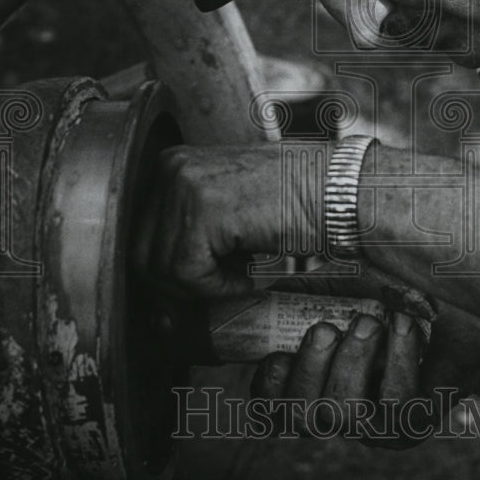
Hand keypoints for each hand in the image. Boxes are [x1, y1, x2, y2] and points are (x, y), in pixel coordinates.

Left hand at [133, 143, 325, 298]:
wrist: (341, 192)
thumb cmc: (294, 206)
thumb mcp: (227, 219)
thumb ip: (188, 246)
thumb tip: (157, 314)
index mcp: (171, 164)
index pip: (138, 237)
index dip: (170, 275)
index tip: (201, 289)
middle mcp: (169, 167)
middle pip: (140, 255)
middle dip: (180, 285)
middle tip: (226, 283)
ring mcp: (182, 184)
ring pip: (161, 269)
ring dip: (206, 286)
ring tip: (247, 270)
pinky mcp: (202, 209)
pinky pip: (189, 273)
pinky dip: (222, 286)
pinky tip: (253, 270)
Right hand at [250, 305, 479, 447]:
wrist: (457, 312)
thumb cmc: (390, 296)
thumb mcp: (339, 286)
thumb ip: (301, 292)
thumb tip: (259, 296)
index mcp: (312, 384)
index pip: (271, 408)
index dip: (267, 388)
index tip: (277, 354)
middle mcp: (336, 412)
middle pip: (300, 417)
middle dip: (309, 369)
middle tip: (326, 328)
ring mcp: (374, 425)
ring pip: (343, 414)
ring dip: (352, 361)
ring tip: (370, 322)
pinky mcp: (412, 424)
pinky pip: (395, 404)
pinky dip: (398, 358)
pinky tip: (404, 326)